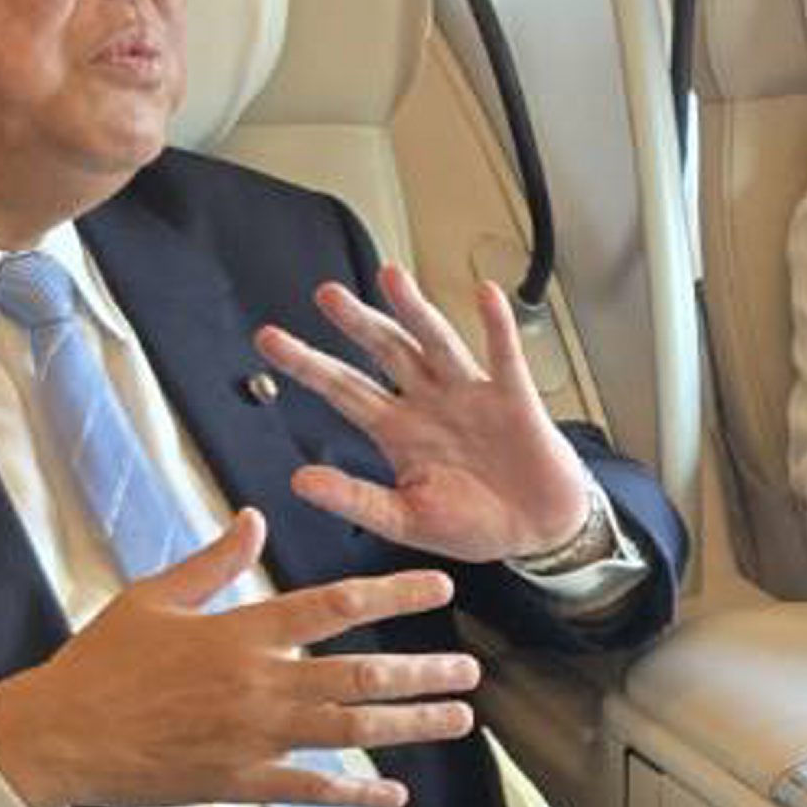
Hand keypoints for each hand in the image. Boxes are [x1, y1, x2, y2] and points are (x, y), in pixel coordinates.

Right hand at [0, 512, 470, 806]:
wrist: (58, 735)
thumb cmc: (101, 663)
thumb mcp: (153, 598)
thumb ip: (214, 562)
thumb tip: (255, 519)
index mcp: (240, 633)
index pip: (332, 606)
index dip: (392, 595)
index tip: (438, 588)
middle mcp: (257, 685)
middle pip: (358, 675)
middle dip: (422, 672)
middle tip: (469, 668)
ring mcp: (252, 738)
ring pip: (349, 732)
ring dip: (409, 726)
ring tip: (458, 718)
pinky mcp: (239, 782)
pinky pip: (311, 791)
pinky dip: (356, 794)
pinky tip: (394, 794)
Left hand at [261, 263, 604, 568]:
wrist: (538, 530)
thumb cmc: (474, 525)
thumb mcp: (405, 520)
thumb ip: (355, 500)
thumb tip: (299, 481)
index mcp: (397, 431)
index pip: (343, 389)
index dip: (307, 364)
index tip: (268, 339)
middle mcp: (428, 402)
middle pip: (386, 352)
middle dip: (357, 324)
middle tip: (325, 295)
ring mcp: (470, 395)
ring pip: (436, 342)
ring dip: (415, 310)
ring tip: (390, 277)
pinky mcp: (513, 399)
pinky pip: (503, 356)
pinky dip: (496, 326)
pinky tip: (485, 294)